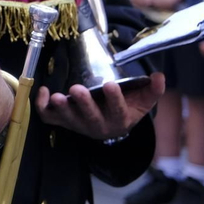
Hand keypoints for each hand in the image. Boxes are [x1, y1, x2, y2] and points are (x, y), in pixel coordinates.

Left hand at [37, 72, 165, 140]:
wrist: (112, 123)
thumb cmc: (127, 108)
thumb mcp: (142, 100)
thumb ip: (152, 90)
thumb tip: (160, 76)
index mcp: (119, 120)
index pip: (118, 112)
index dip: (114, 100)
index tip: (110, 85)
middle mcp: (98, 126)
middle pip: (90, 119)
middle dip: (84, 104)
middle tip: (77, 89)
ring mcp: (79, 125)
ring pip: (68, 120)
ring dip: (62, 109)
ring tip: (57, 96)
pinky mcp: (63, 121)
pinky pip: (50, 118)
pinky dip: (43, 107)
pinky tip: (44, 91)